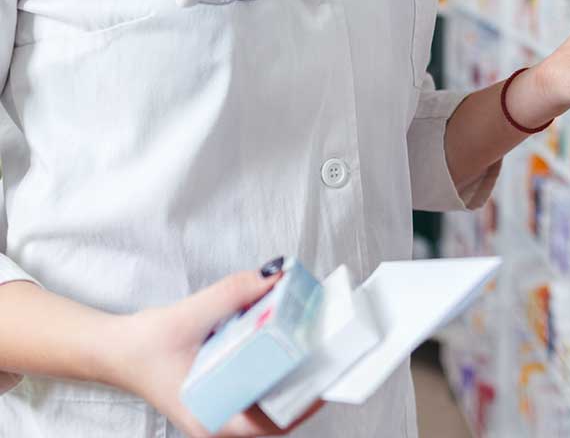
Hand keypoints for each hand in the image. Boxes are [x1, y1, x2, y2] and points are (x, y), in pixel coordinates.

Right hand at [108, 269, 322, 436]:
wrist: (113, 350)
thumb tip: (273, 277)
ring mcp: (219, 408)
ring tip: (311, 346)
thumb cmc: (142, 346)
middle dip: (302, 385)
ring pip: (266, 399)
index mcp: (211, 418)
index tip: (324, 380)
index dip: (302, 406)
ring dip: (288, 374)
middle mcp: (218, 420)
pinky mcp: (218, 391)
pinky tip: (282, 340)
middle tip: (324, 355)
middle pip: (274, 412)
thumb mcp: (188, 316)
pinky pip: (253, 384)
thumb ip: (231, 294)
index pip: (270, 425)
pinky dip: (270, 365)